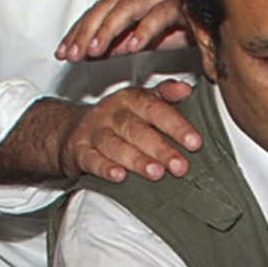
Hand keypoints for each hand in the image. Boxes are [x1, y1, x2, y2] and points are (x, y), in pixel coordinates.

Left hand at [57, 0, 193, 61]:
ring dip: (110, 28)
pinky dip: (146, 29)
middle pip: (109, 6)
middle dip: (88, 31)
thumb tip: (82, 53)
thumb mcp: (136, 41)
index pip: (96, 13)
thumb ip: (111, 45)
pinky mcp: (185, 5)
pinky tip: (133, 47)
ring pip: (131, 5)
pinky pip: (163, 14)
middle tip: (73, 54)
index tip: (62, 54)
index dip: (77, 32)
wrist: (212, 27)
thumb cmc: (175, 30)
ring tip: (96, 51)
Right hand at [59, 80, 201, 182]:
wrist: (72, 131)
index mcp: (130, 98)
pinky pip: (91, 159)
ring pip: (115, 145)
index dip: (176, 125)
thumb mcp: (140, 102)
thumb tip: (188, 90)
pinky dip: (104, 168)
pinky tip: (119, 176)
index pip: (156, 108)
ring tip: (156, 173)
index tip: (195, 143)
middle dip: (160, 149)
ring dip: (137, 160)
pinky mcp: (79, 151)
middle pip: (137, 129)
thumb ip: (165, 95)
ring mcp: (93, 131)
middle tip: (180, 166)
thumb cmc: (115, 119)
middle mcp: (111, 112)